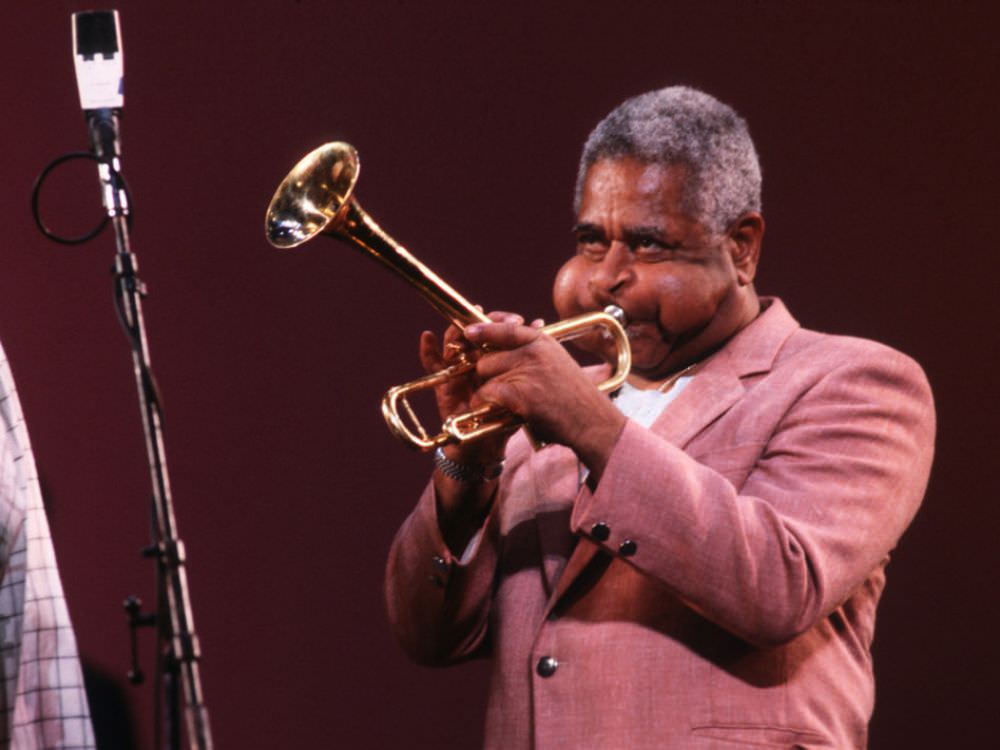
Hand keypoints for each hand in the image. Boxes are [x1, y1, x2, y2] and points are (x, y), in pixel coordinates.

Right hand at [418, 311, 523, 465]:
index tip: (517, 321)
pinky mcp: (443, 384)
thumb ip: (527, 359)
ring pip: (453, 344)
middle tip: (488, 317)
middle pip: (473, 333)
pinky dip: (427, 351)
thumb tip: (539, 324)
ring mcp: (458, 371)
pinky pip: (432, 365)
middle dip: (480, 321)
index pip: (497, 330)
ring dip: (455, 331)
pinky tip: (427, 337)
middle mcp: (476, 360)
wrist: (487, 446)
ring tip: (461, 327)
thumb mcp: (521, 388)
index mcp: (497, 358)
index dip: (503, 321)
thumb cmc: (506, 415)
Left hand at [464, 317, 625, 474]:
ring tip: (508, 403)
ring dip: (489, 391)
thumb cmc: (576, 398)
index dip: (484, 329)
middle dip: (488, 373)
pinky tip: (500, 411)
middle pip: (488, 356)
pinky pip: (488, 393)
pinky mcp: (520, 393)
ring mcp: (526, 371)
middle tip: (502, 388)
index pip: (506, 328)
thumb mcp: (559, 362)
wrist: (593, 422)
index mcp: (543, 342)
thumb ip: (536, 351)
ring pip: (485, 376)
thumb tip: (512, 338)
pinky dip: (488, 404)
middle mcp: (533, 352)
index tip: (469, 331)